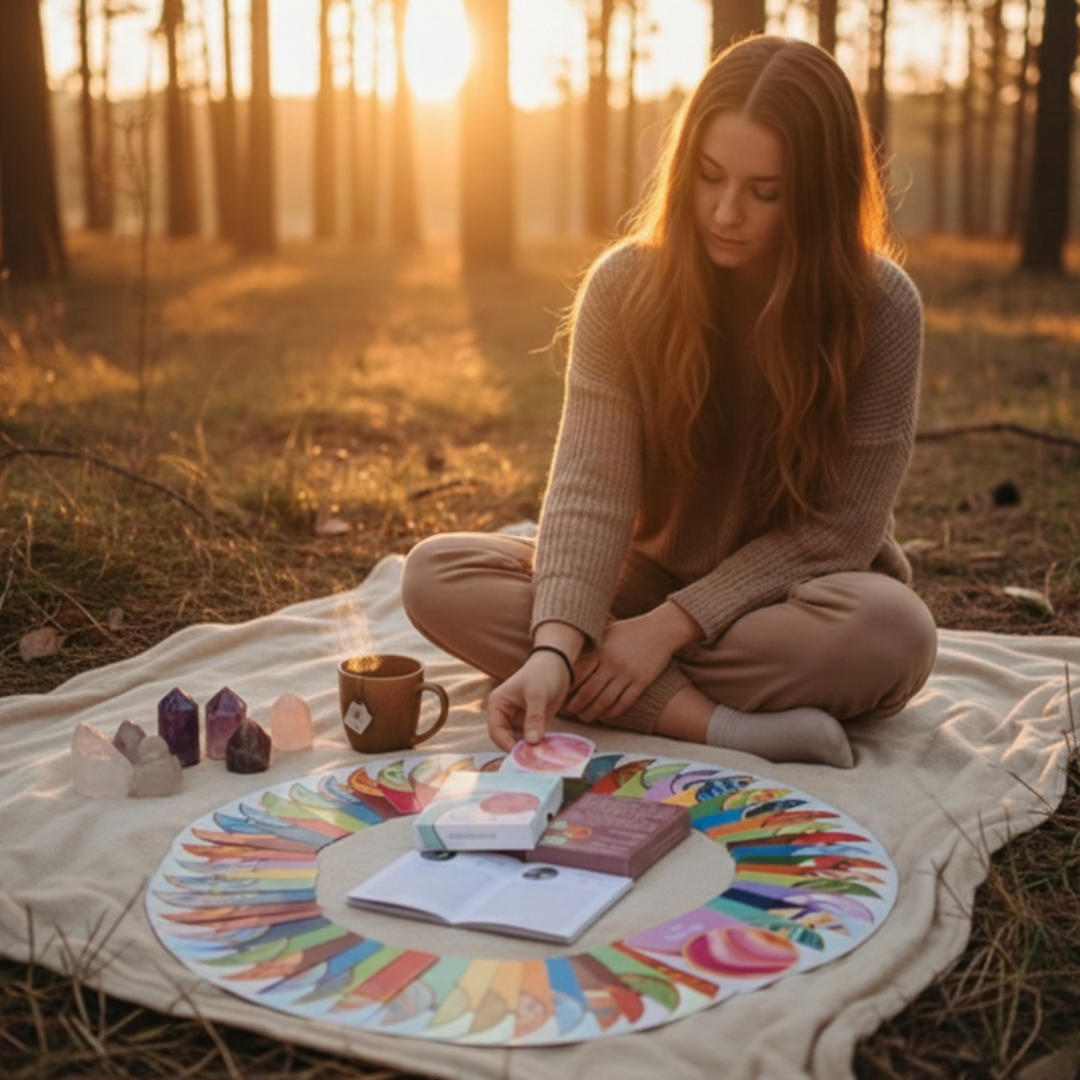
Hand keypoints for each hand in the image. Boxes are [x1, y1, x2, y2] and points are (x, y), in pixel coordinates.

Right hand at [486, 650, 572, 751]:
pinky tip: (546, 752)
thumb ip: (534, 718)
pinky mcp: (530, 725)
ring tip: (540, 758)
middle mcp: (504, 715)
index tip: (521, 754)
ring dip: (528, 751)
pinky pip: (530, 741)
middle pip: (505, 740)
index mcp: (497, 705)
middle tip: (533, 760)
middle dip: (517, 750)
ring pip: (518, 743)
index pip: (496, 731)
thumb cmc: (542, 674)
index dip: (506, 744)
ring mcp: (517, 721)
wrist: (557, 666)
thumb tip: (532, 742)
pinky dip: (536, 747)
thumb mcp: (537, 694)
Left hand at [566, 602, 701, 722]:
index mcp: (600, 650)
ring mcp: (627, 674)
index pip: (578, 674)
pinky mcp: (642, 682)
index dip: (567, 688)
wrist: (661, 629)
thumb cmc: (631, 630)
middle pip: (589, 691)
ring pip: (605, 701)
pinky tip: (605, 715)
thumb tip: (570, 652)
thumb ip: (591, 642)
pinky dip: (612, 712)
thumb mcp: (607, 631)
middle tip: (570, 710)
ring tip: (585, 717)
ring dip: (592, 712)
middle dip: (577, 705)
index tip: (560, 695)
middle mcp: (612, 663)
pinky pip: (624, 703)